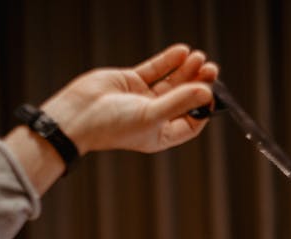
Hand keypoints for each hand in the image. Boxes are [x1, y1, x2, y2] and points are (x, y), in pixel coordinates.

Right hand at [42, 43, 217, 154]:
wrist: (78, 115)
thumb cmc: (111, 126)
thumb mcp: (151, 116)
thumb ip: (179, 102)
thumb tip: (206, 92)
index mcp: (160, 134)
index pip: (190, 123)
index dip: (203, 108)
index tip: (212, 94)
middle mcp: (154, 117)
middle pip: (183, 98)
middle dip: (198, 83)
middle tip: (211, 69)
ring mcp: (143, 98)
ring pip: (171, 81)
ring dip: (186, 69)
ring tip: (199, 57)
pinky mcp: (132, 81)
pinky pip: (155, 69)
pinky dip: (168, 60)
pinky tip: (182, 51)